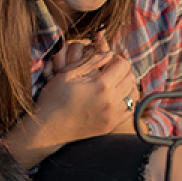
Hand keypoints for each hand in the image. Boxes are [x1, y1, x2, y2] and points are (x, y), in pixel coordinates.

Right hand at [6, 38, 139, 167]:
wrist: (47, 128)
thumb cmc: (54, 97)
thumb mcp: (68, 73)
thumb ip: (91, 60)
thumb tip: (109, 52)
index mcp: (101, 86)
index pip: (123, 64)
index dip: (115, 59)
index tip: (106, 61)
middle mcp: (111, 102)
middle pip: (131, 78)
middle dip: (121, 71)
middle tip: (109, 72)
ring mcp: (112, 116)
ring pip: (133, 95)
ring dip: (126, 86)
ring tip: (113, 85)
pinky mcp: (110, 126)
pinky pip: (129, 110)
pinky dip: (126, 102)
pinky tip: (114, 99)